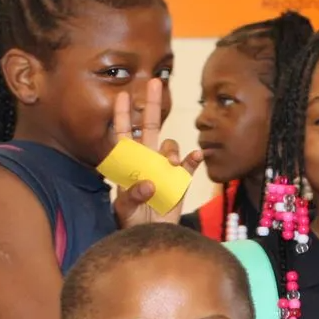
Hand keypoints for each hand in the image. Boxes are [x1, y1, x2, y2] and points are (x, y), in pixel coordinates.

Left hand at [111, 81, 198, 229]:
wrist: (151, 235)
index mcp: (130, 163)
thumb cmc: (132, 220)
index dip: (123, 115)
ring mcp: (166, 168)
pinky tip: (195, 156)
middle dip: (152, 104)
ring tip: (170, 164)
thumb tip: (150, 182)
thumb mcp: (124, 208)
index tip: (122, 96)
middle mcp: (148, 159)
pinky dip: (193, 159)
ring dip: (171, 150)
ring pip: (170, 146)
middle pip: (150, 126)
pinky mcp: (181, 180)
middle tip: (155, 82)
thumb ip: (133, 194)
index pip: (124, 134)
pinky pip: (190, 165)